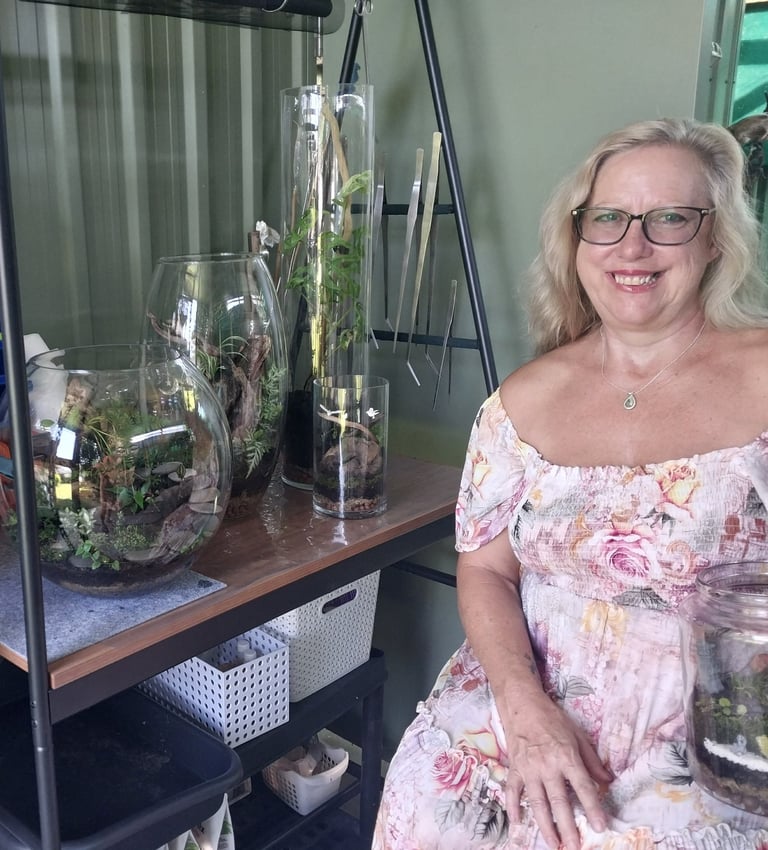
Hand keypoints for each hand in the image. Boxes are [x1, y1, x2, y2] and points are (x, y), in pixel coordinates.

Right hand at [502, 695, 612, 849]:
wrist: (522, 704)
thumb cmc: (552, 718)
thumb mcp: (577, 735)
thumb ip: (592, 760)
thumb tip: (608, 780)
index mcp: (566, 756)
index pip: (582, 786)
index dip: (592, 807)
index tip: (600, 827)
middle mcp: (547, 765)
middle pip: (559, 801)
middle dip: (568, 826)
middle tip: (575, 846)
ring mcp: (528, 768)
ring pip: (537, 802)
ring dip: (545, 825)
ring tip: (554, 844)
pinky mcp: (515, 768)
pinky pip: (513, 792)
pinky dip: (513, 808)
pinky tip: (518, 824)